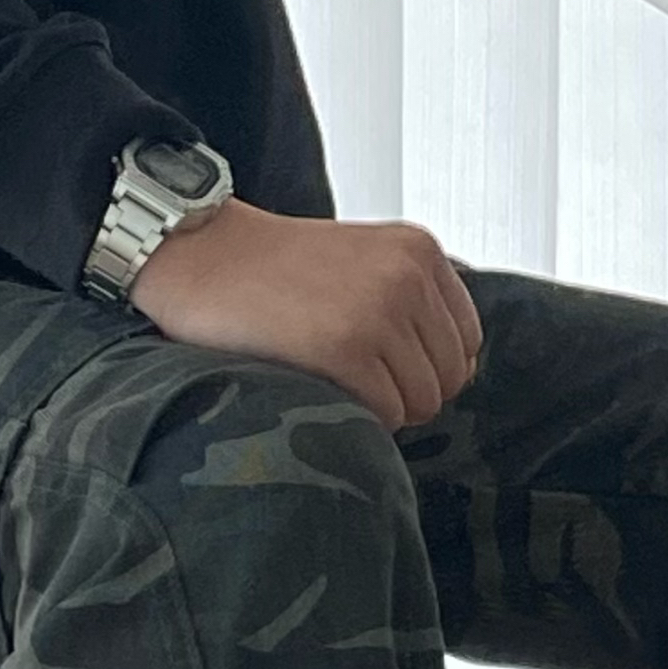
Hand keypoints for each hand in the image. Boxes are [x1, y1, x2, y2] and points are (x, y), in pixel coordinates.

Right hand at [128, 200, 481, 432]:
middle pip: (449, 379)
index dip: (427, 369)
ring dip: (383, 409)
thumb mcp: (364, 261)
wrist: (200, 255)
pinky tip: (322, 388)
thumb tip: (460, 374)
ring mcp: (379, 310)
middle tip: (355, 382)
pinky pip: (386, 415)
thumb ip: (414, 302)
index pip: (467, 343)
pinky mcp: (345, 347)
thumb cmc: (273, 271)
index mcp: (420, 251)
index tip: (382, 366)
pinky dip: (358, 417)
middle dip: (409, 395)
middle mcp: (408, 276)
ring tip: (335, 381)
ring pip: (421, 402)